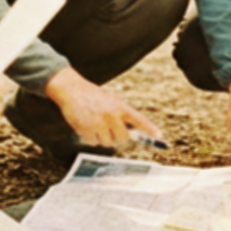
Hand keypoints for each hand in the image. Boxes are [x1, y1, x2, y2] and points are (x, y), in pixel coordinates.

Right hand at [45, 66, 162, 148]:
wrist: (72, 88)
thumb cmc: (92, 95)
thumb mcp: (110, 100)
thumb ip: (120, 114)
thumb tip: (130, 133)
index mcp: (119, 106)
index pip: (138, 120)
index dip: (149, 129)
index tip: (159, 136)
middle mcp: (112, 115)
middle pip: (122, 139)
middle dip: (117, 139)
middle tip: (110, 132)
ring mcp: (99, 122)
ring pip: (106, 142)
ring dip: (101, 138)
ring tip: (95, 125)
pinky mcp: (86, 128)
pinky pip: (93, 142)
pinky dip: (90, 138)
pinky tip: (86, 126)